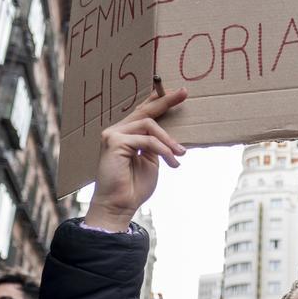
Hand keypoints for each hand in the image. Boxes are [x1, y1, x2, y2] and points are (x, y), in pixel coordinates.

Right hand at [84, 86, 187, 231]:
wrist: (120, 205)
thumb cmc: (134, 187)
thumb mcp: (151, 161)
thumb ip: (155, 145)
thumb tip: (167, 135)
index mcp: (126, 135)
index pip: (143, 113)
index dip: (158, 101)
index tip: (178, 93)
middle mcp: (117, 131)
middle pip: (144, 111)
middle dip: (165, 101)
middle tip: (184, 93)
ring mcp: (113, 135)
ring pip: (149, 125)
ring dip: (169, 141)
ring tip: (180, 154)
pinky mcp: (114, 142)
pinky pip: (147, 140)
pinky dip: (163, 149)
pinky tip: (172, 162)